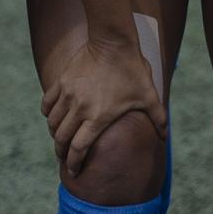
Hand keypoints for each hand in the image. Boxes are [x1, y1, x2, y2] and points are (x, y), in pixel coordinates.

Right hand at [40, 32, 162, 175]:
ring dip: (54, 134)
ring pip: (52, 123)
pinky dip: (47, 114)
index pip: (78, 148)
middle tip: (63, 158)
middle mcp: (79, 109)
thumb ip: (158, 118)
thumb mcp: (149, 95)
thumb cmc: (132, 70)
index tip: (74, 171)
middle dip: (61, 153)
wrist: (113, 41)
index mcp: (98, 117)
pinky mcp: (61, 82)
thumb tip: (165, 136)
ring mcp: (68, 94)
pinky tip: (52, 117)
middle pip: (61, 139)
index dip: (74, 163)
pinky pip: (47, 103)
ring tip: (58, 139)